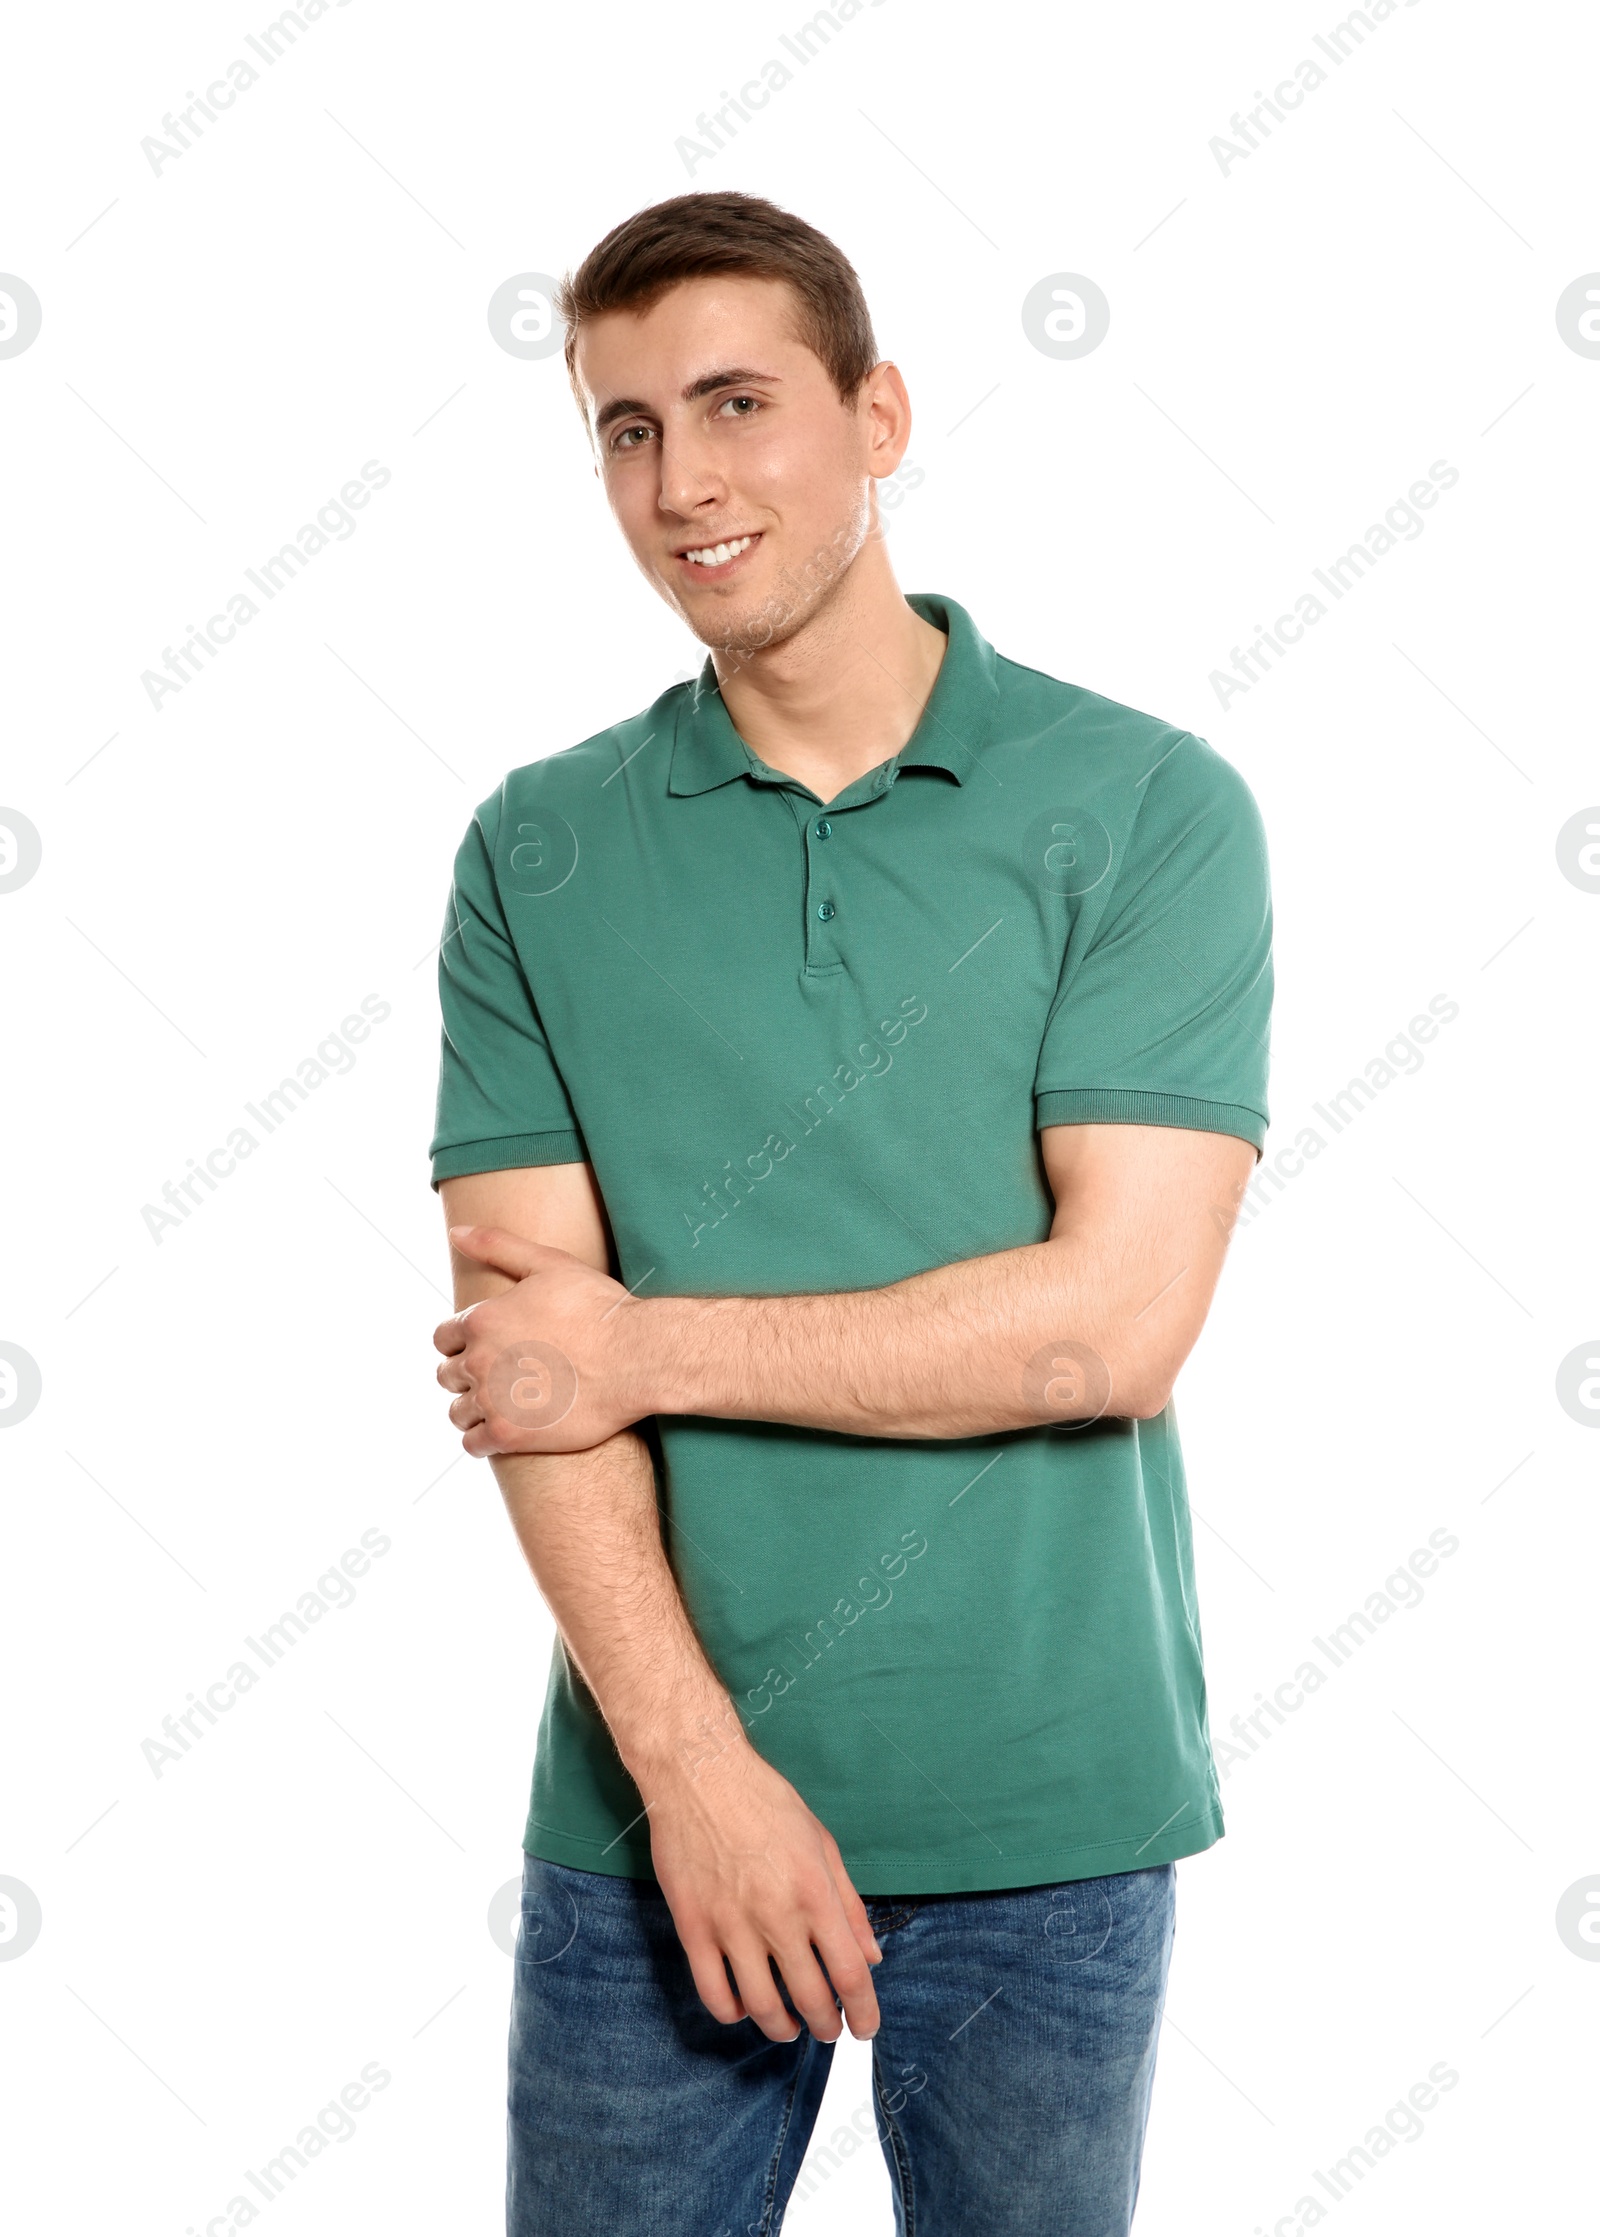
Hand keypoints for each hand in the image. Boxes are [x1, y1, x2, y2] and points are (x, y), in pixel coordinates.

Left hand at [434, 1225, 644, 1454]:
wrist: (636, 1357)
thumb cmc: (598, 1308)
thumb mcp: (549, 1263)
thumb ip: (497, 1246)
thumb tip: (456, 1231)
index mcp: (481, 1320)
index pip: (444, 1338)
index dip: (462, 1343)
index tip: (485, 1348)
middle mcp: (478, 1361)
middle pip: (447, 1375)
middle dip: (466, 1375)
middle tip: (498, 1377)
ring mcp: (492, 1401)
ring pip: (458, 1412)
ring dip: (473, 1409)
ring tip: (501, 1405)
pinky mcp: (510, 1435)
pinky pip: (473, 1445)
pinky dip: (482, 1440)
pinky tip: (504, 1432)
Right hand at [643, 1735, 882, 2043]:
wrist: (700, 1776)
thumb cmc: (765, 1802)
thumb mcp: (822, 1843)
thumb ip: (849, 1903)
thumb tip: (871, 1956)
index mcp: (815, 1892)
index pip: (850, 1973)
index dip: (863, 2011)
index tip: (865, 2027)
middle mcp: (776, 1915)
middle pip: (810, 1998)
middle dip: (826, 2025)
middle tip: (828, 2028)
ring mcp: (731, 1925)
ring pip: (762, 2006)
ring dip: (782, 2028)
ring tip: (789, 2027)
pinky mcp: (693, 1927)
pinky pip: (714, 1993)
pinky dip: (734, 2013)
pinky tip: (744, 2006)